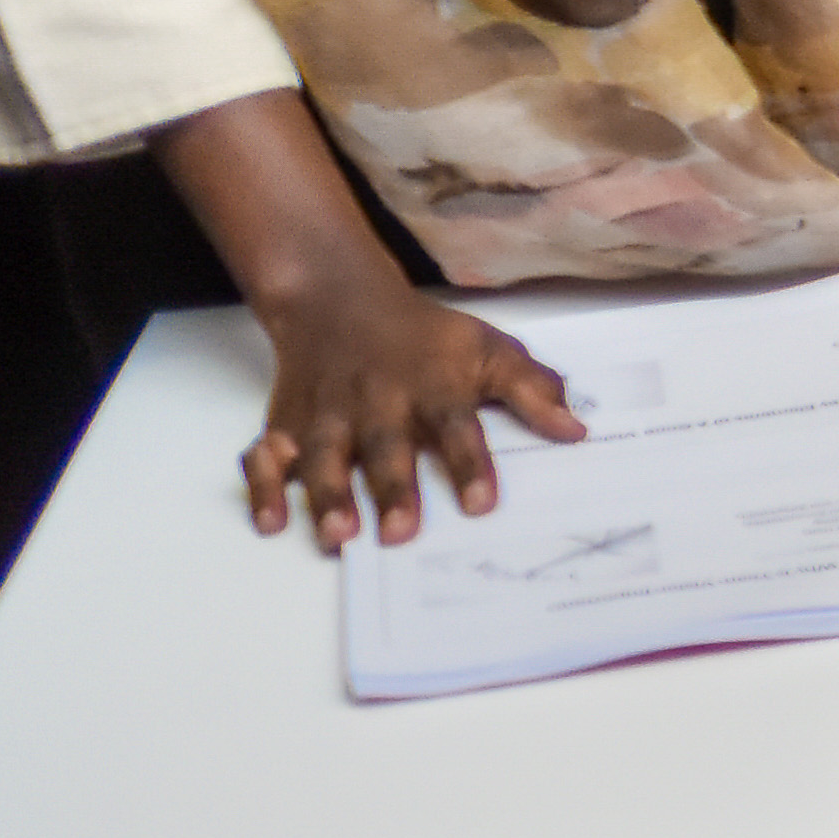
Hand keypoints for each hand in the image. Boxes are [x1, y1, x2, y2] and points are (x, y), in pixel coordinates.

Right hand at [240, 265, 583, 551]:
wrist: (338, 300)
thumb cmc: (424, 337)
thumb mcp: (487, 348)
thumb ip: (532, 390)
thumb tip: (575, 430)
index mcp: (432, 383)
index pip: (456, 424)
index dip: (469, 463)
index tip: (480, 504)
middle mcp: (377, 399)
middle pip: (384, 445)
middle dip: (391, 488)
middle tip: (402, 533)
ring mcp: (327, 412)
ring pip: (322, 454)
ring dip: (327, 495)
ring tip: (339, 536)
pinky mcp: (286, 423)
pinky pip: (265, 455)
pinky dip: (263, 487)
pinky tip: (270, 522)